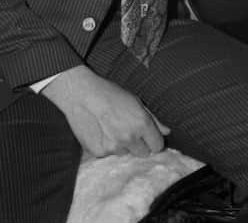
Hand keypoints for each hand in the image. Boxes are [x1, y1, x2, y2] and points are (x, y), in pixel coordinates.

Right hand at [39, 65, 168, 157]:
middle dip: (139, 145)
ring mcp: (113, 147)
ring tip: (111, 129)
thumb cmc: (109, 93)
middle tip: (128, 131)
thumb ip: (153, 119)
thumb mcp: (135, 101)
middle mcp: (129, 138)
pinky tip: (100, 132)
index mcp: (142, 124)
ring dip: (122, 146)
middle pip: (143, 154)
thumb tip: (167, 132)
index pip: (157, 146)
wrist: (81, 93)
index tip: (148, 137)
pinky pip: (109, 154)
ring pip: (125, 154)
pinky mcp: (99, 152)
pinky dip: (106, 146)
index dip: (153, 141)